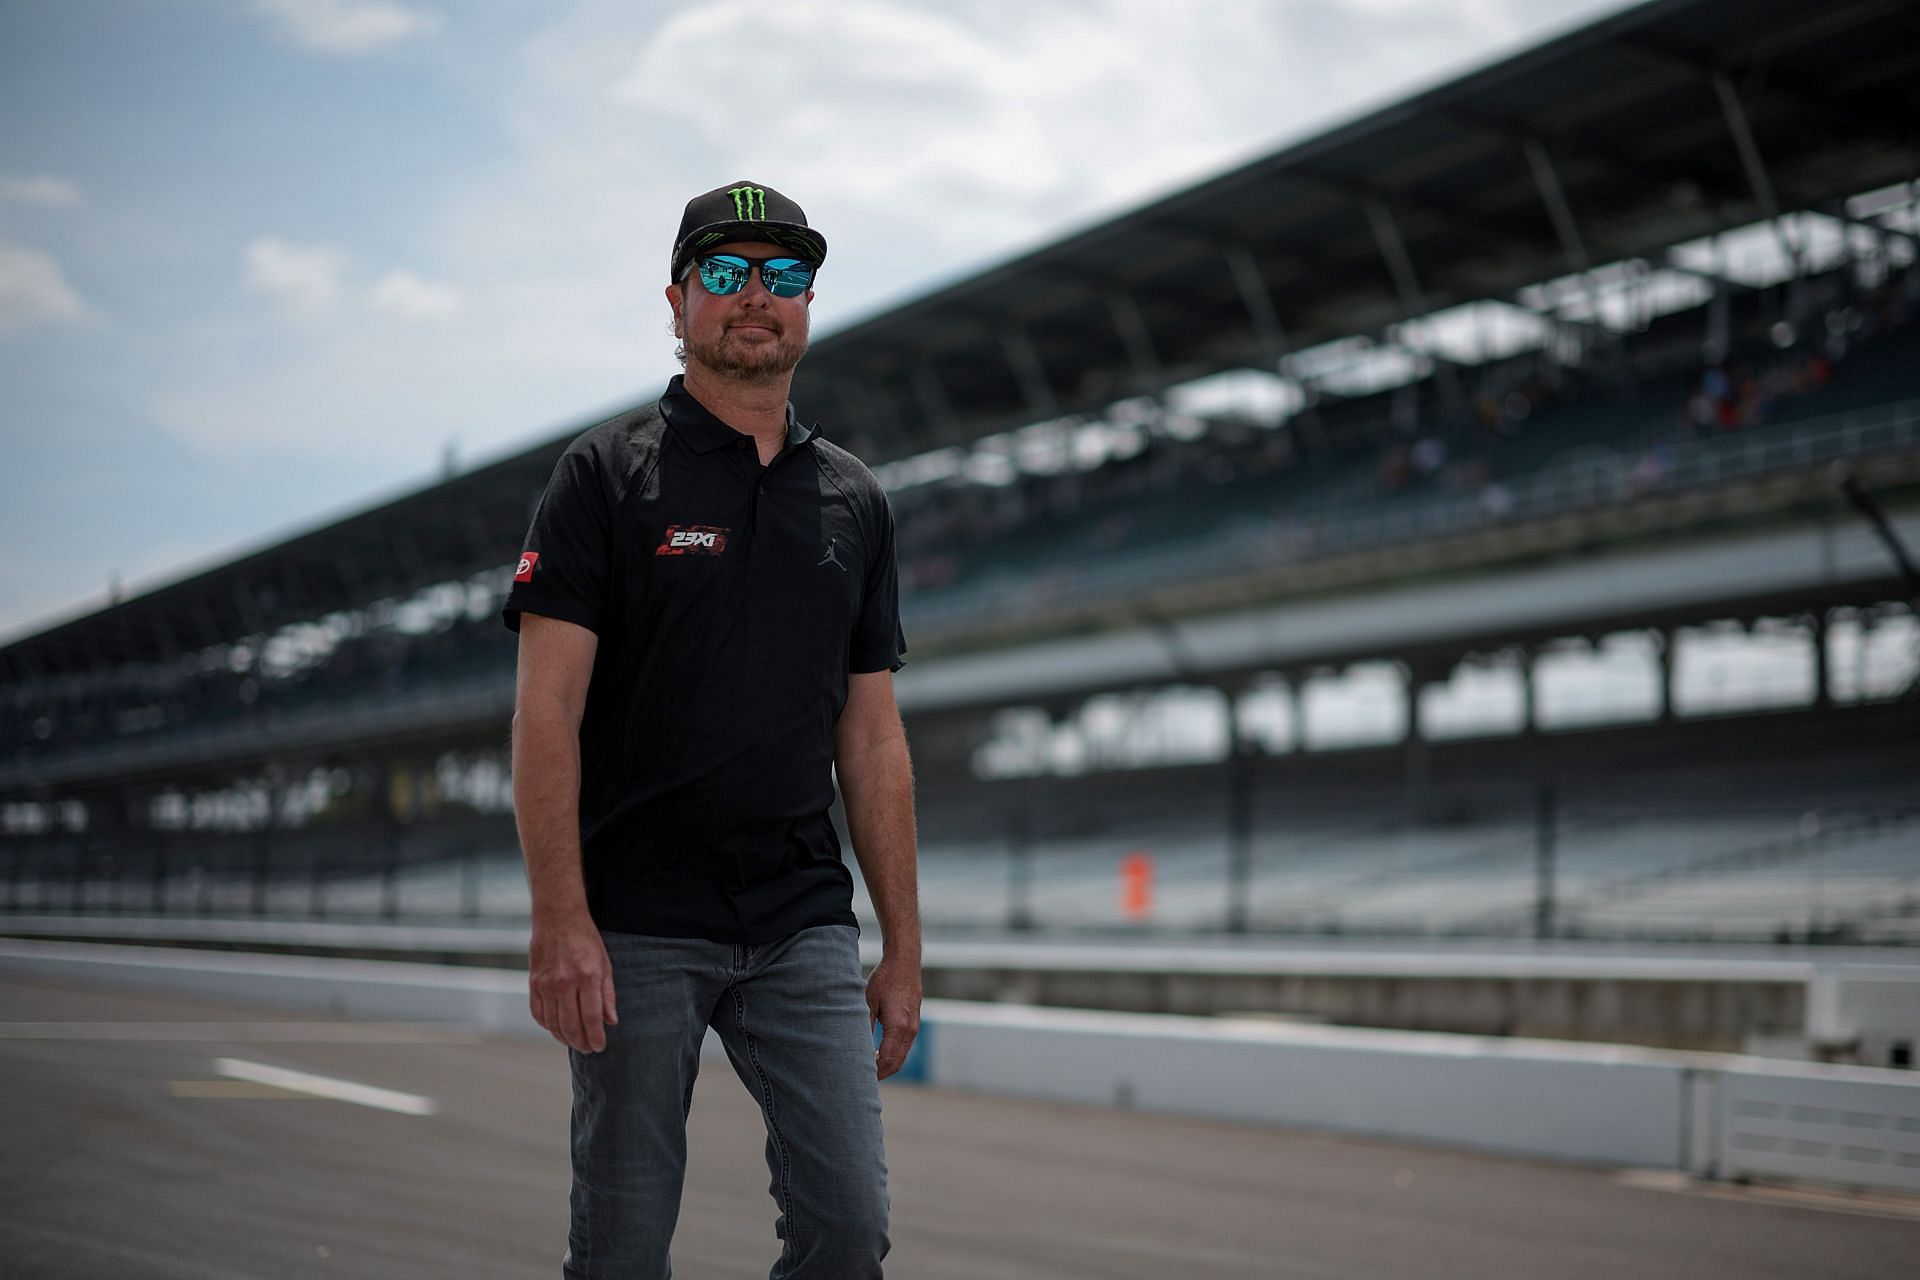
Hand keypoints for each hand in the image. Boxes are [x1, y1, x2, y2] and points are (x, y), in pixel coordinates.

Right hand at [528, 912, 616, 1052]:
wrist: (557, 917)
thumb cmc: (585, 938)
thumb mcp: (605, 963)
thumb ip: (608, 994)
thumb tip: (611, 1021)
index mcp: (587, 976)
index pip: (592, 1017)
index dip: (596, 1036)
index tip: (600, 1046)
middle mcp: (565, 982)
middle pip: (571, 1025)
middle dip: (581, 1042)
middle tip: (588, 1049)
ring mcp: (546, 984)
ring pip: (553, 1023)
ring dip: (564, 1038)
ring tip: (574, 1043)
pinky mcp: (533, 983)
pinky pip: (538, 1013)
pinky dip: (547, 1026)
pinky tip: (556, 1029)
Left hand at [865, 953, 921, 1080]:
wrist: (904, 962)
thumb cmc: (885, 979)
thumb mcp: (868, 1001)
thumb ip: (864, 1026)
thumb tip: (856, 1048)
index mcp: (898, 1026)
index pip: (888, 1060)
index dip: (875, 1073)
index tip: (861, 1078)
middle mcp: (910, 1029)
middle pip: (897, 1063)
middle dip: (881, 1074)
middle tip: (863, 1079)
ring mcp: (914, 1026)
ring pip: (902, 1055)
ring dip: (887, 1065)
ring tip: (869, 1069)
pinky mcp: (915, 1022)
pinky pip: (905, 1046)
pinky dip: (893, 1055)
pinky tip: (879, 1053)